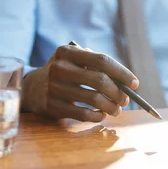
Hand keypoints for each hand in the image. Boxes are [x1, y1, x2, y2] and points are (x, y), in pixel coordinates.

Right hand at [22, 45, 136, 121]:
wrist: (32, 88)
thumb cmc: (65, 72)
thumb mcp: (75, 60)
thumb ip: (97, 66)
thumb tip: (126, 83)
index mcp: (67, 52)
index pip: (101, 60)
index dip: (122, 73)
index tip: (135, 84)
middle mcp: (59, 68)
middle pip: (99, 80)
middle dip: (118, 92)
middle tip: (126, 100)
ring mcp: (54, 88)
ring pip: (93, 99)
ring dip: (111, 107)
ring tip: (117, 110)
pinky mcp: (52, 106)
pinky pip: (82, 114)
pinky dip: (97, 116)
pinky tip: (101, 114)